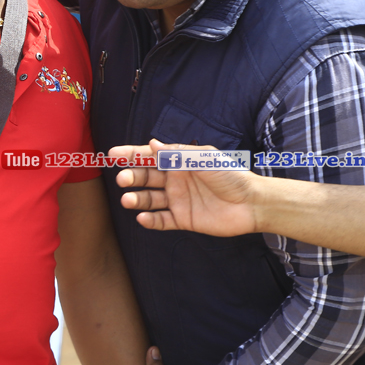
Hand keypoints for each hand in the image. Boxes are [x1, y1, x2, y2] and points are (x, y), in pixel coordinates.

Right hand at [109, 140, 259, 235]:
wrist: (252, 203)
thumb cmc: (231, 176)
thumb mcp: (205, 159)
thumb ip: (177, 154)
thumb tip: (151, 145)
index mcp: (179, 162)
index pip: (149, 157)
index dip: (130, 155)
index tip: (112, 154)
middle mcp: (175, 180)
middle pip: (145, 178)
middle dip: (131, 177)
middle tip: (123, 179)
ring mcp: (178, 200)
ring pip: (150, 200)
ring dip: (137, 199)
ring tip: (128, 200)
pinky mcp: (183, 219)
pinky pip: (162, 220)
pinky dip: (150, 220)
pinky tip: (142, 218)